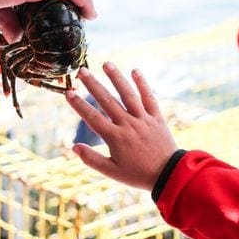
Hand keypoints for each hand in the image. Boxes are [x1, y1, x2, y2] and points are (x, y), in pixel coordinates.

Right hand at [65, 63, 177, 190]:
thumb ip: (92, 159)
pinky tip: (135, 71)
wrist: (169, 175)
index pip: (92, 117)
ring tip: (106, 64)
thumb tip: (74, 147)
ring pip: (127, 94)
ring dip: (116, 78)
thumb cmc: (138, 175)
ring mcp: (143, 119)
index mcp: (115, 137)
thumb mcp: (112, 172)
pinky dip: (142, 84)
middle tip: (81, 71)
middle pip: (107, 100)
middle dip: (93, 85)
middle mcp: (128, 124)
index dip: (79, 105)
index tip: (68, 93)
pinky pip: (149, 98)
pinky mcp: (156, 117)